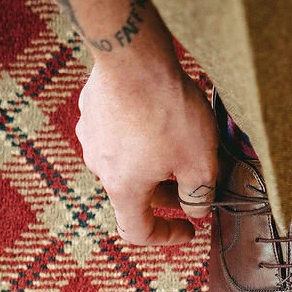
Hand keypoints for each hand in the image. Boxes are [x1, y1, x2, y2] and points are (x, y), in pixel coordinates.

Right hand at [76, 57, 218, 246]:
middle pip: (135, 194)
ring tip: (182, 143)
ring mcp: (91, 136)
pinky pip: (118, 134)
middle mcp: (99, 166)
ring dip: (153, 164)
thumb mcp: (200, 162)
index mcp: (123, 188)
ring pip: (126, 163)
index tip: (189, 229)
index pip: (138, 231)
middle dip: (168, 194)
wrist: (133, 55)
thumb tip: (197, 210)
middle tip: (196, 179)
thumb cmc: (167, 111)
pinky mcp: (91, 109)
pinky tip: (160, 117)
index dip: (166, 236)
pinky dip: (139, 138)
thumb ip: (200, 195)